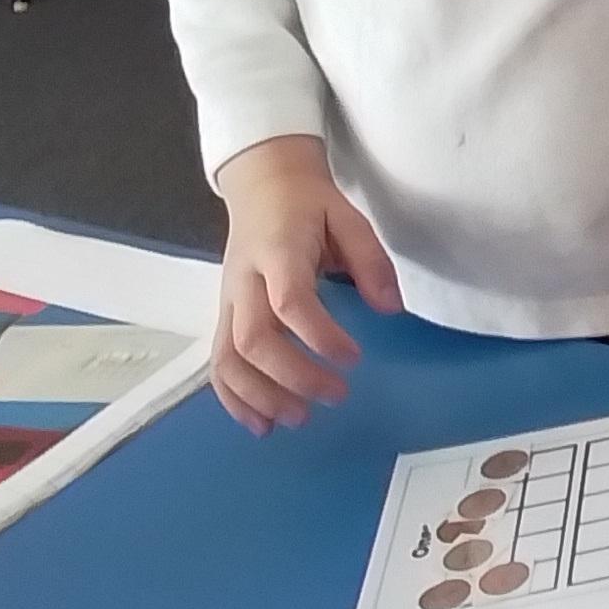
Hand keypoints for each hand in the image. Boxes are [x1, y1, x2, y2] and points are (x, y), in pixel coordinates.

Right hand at [210, 135, 399, 434]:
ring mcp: (228, 301)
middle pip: (253, 339)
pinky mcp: (224, 316)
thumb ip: (370, 261)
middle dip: (292, 376)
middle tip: (336, 396)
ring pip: (227, 358)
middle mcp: (244, 281)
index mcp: (277, 252)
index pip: (289, 301)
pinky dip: (234, 398)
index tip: (353, 358)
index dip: (319, 335)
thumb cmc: (308, 205)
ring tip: (298, 420)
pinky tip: (260, 423)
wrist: (261, 185)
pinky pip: (218, 363)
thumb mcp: (348, 217)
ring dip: (259, 396)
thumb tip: (390, 308)